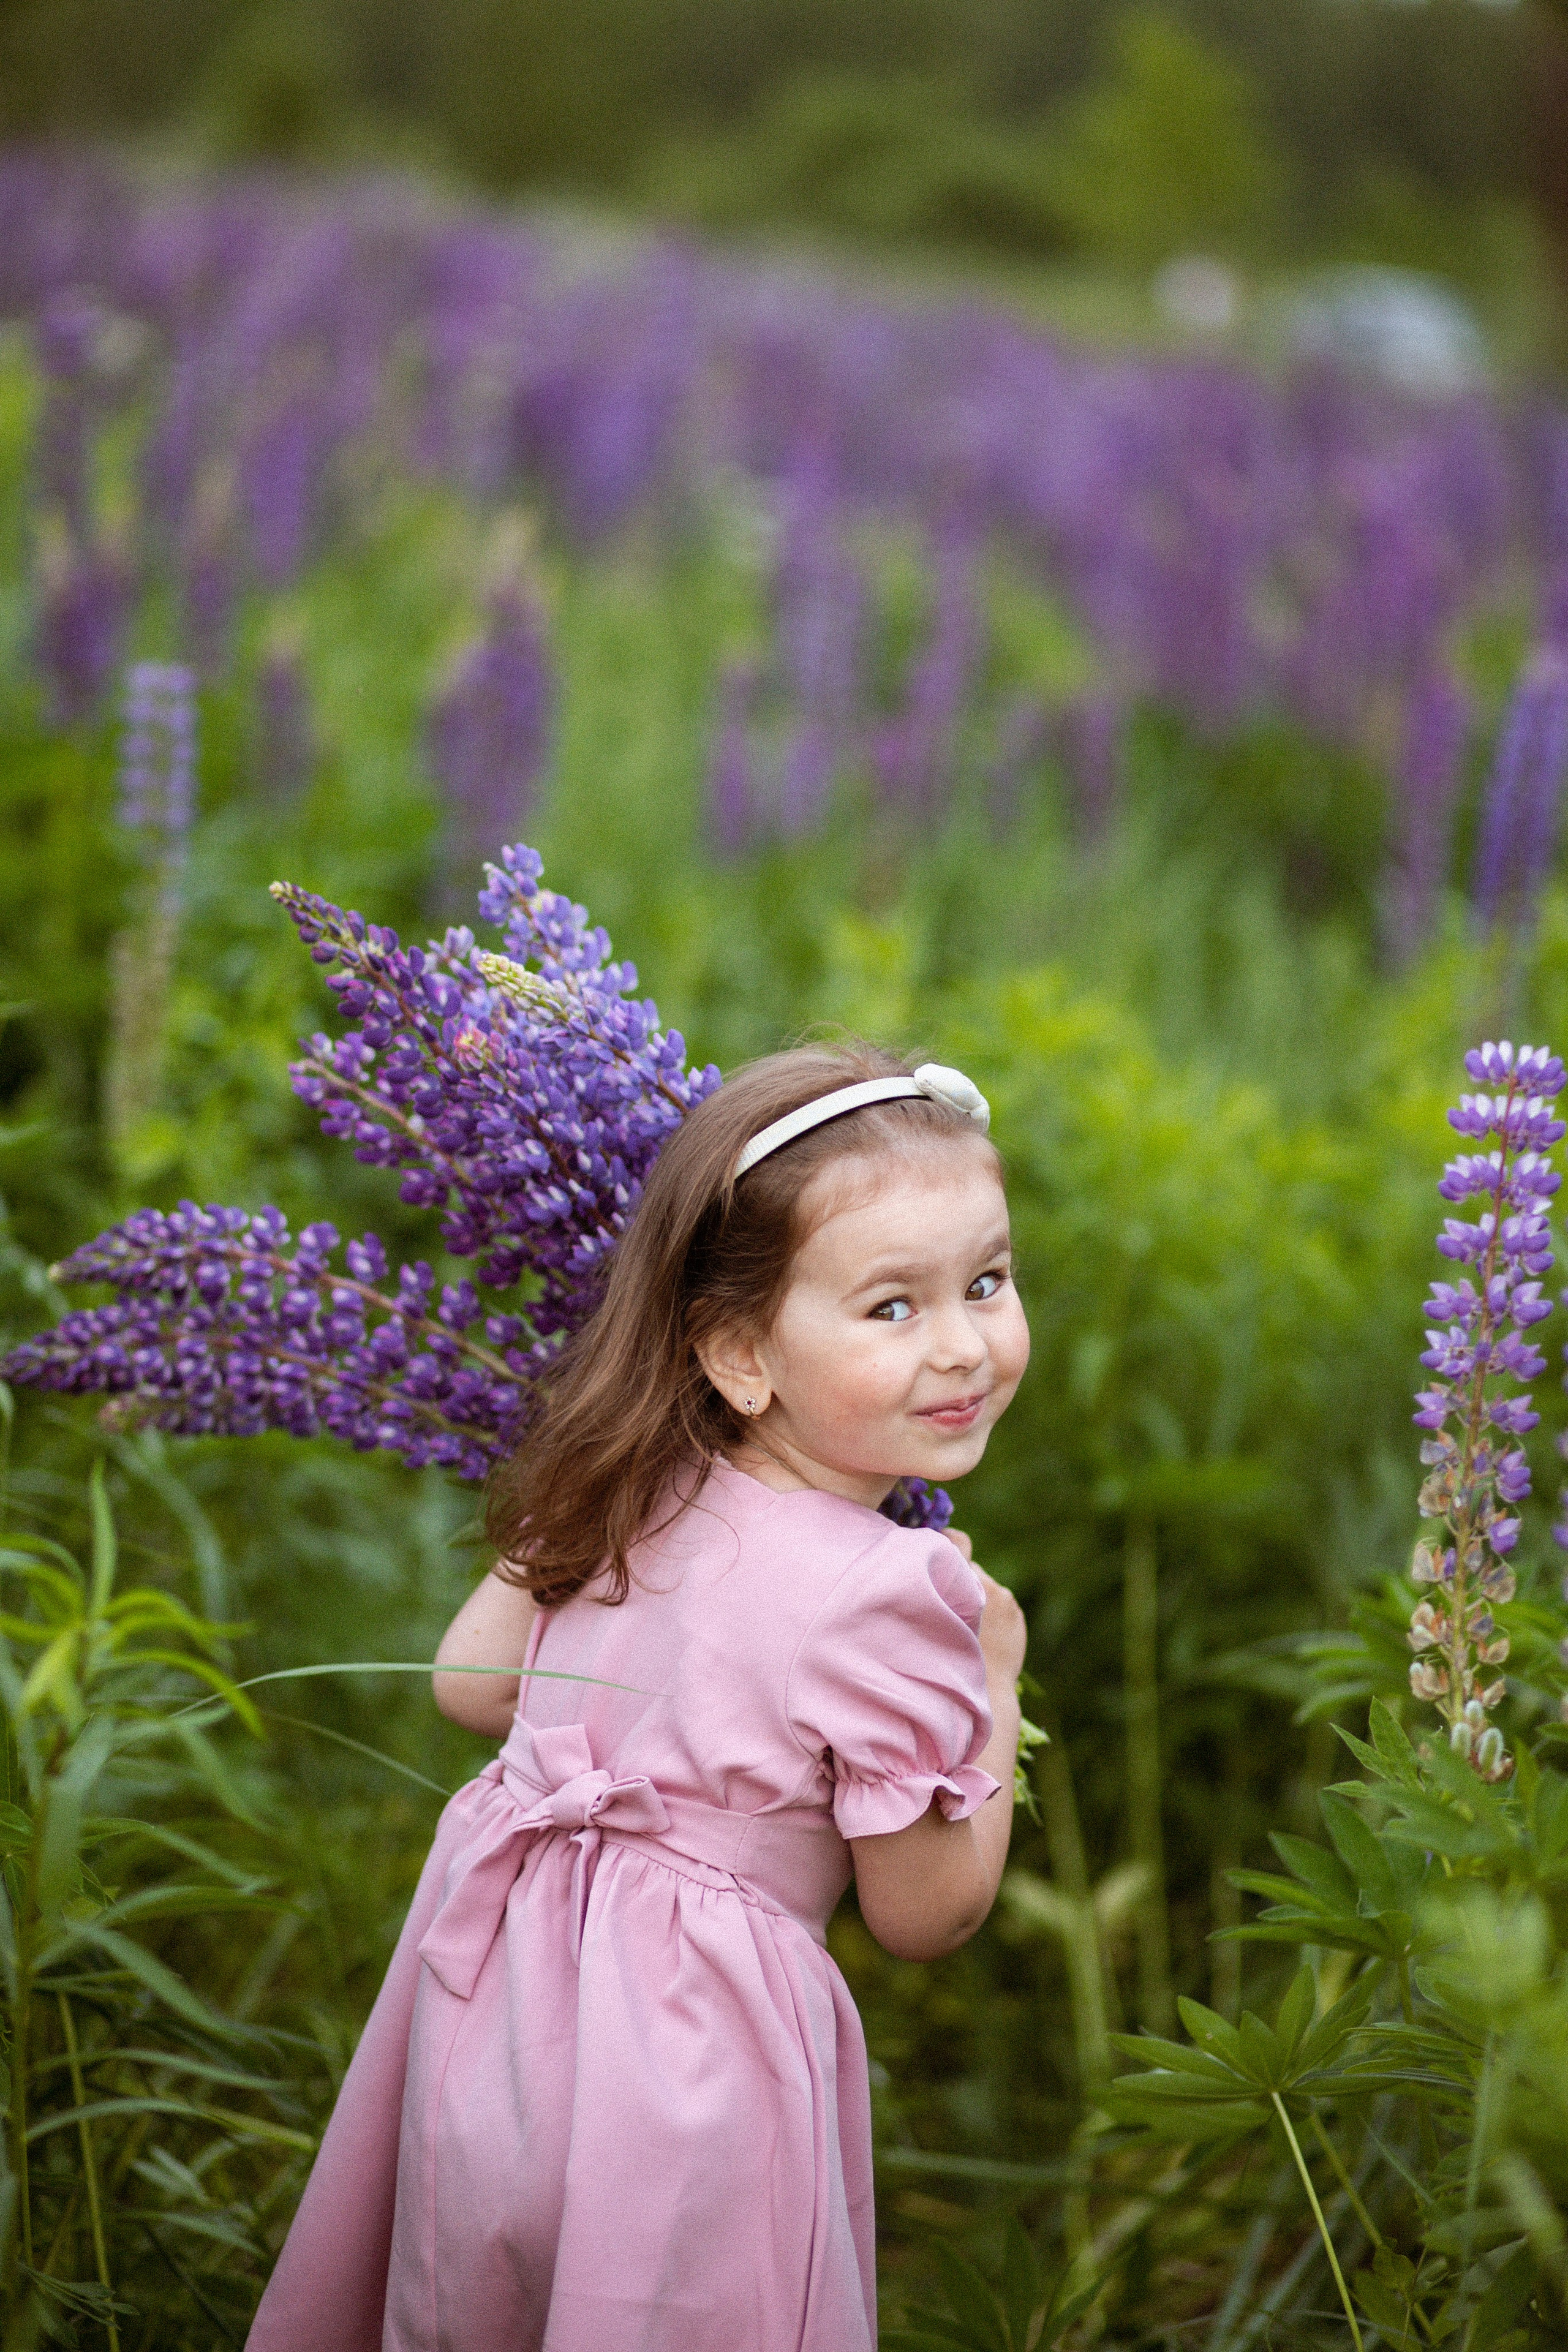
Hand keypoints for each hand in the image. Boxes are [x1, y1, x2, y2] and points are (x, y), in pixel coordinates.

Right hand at [941, 1529, 1026, 1678]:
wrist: (986, 1686)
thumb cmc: (951, 1656)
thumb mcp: (935, 1619)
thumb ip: (938, 1591)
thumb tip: (932, 1568)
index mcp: (962, 1582)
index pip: (958, 1542)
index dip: (948, 1540)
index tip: (940, 1542)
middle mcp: (986, 1583)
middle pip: (969, 1569)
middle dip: (962, 1579)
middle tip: (951, 1601)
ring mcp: (1004, 1597)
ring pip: (983, 1586)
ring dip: (977, 1597)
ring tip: (969, 1625)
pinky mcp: (1015, 1610)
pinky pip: (998, 1602)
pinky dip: (991, 1612)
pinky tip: (984, 1633)